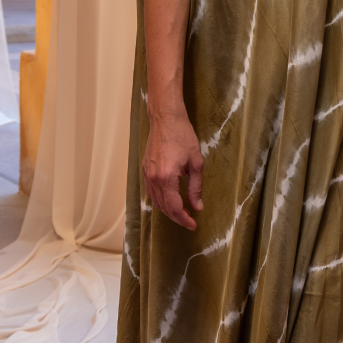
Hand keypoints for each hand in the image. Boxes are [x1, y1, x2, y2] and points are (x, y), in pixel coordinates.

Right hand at [142, 111, 203, 229]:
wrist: (166, 119)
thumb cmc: (183, 136)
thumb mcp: (196, 163)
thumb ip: (196, 187)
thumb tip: (197, 206)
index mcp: (166, 177)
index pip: (174, 207)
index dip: (184, 219)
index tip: (193, 224)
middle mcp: (153, 178)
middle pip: (164, 207)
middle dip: (177, 217)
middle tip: (190, 221)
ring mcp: (147, 174)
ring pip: (155, 201)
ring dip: (168, 210)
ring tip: (182, 213)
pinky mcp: (145, 169)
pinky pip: (151, 191)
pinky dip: (160, 200)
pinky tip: (170, 200)